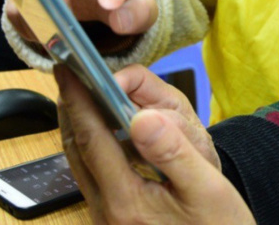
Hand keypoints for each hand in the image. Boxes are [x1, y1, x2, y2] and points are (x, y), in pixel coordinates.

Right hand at [5, 0, 157, 42]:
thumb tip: (120, 21)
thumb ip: (140, 13)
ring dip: (36, 22)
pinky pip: (17, 10)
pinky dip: (27, 28)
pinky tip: (44, 39)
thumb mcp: (142, 5)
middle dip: (56, 8)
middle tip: (65, 37)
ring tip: (54, 42)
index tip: (111, 5)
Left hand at [56, 64, 254, 223]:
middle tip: (71, 75)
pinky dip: (94, 147)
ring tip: (85, 96)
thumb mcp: (208, 189)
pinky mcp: (116, 221)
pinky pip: (95, 177)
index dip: (79, 101)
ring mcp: (108, 220)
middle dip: (72, 110)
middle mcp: (108, 213)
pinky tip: (108, 134)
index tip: (69, 69)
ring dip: (81, 128)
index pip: (93, 140)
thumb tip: (141, 115)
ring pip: (82, 166)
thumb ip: (173, 152)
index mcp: (127, 202)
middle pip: (76, 152)